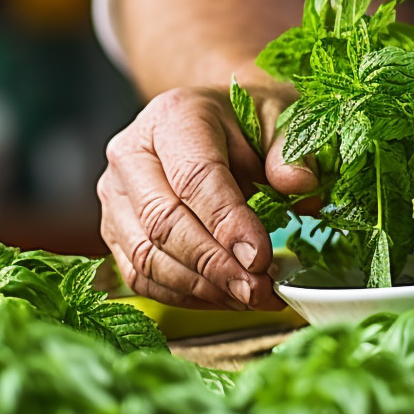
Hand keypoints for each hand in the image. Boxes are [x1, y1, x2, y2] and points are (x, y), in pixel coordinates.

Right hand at [98, 77, 316, 309]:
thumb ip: (291, 150)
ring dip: (201, 288)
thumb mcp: (282, 118)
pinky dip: (184, 296)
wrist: (217, 121)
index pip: (195, 177)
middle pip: (163, 222)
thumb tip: (299, 184)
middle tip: (259, 289)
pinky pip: (140, 275)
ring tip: (250, 297)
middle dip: (215, 265)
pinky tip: (224, 298)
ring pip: (146, 256)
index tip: (260, 258)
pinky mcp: (114, 228)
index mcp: (174, 115)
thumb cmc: (250, 120)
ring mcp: (115, 193)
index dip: (228, 223)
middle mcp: (131, 152)